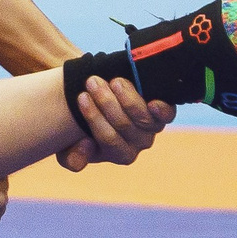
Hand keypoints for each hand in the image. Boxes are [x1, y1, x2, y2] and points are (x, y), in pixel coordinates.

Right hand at [56, 76, 177, 169]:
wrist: (103, 104)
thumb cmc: (84, 127)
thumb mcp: (69, 145)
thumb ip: (71, 157)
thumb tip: (85, 147)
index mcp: (120, 154)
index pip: (108, 138)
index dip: (94, 117)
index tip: (81, 97)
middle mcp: (139, 144)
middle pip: (124, 124)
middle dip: (106, 101)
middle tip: (91, 82)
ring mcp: (152, 129)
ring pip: (143, 116)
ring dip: (126, 96)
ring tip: (112, 80)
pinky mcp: (163, 114)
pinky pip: (167, 114)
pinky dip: (161, 109)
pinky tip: (152, 102)